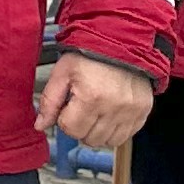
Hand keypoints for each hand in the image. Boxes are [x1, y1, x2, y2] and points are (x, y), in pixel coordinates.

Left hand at [34, 51, 155, 151]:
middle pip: (89, 139)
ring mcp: (131, 111)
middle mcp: (114, 107)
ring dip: (97, 131)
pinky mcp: (143, 112)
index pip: (71, 129)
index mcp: (91, 97)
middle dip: (80, 126)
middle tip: (81, 108)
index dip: (64, 119)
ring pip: (108, 141)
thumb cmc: (90, 55)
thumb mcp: (63, 73)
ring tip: (96, 111)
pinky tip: (110, 114)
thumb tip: (40, 126)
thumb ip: (50, 101)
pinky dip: (115, 130)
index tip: (68, 106)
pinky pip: (126, 136)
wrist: (122, 42)